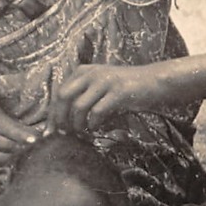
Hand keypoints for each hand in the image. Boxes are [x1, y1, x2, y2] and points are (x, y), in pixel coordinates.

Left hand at [47, 63, 168, 133]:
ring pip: (78, 106)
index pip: (59, 92)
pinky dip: (93, 123)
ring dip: (77, 124)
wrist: (154, 80)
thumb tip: (63, 120)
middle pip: (63, 97)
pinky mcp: (118, 92)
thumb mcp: (100, 86)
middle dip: (60, 118)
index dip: (52, 113)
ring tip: (81, 132)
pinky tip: (96, 128)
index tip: (50, 131)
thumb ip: (83, 96)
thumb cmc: (125, 88)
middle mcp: (91, 73)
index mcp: (83, 71)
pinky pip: (97, 111)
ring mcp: (105, 81)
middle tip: (63, 134)